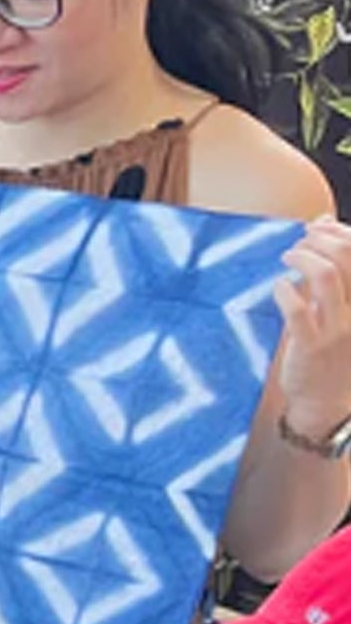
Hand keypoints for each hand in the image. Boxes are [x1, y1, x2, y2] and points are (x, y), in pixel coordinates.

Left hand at [274, 218, 350, 446]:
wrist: (326, 401)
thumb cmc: (331, 347)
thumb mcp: (341, 305)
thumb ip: (335, 268)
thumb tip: (322, 221)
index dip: (341, 231)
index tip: (317, 229)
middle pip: (348, 257)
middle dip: (321, 239)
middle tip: (299, 241)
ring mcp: (339, 328)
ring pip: (327, 276)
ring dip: (303, 257)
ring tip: (288, 256)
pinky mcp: (312, 345)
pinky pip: (299, 309)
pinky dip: (285, 289)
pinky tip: (279, 287)